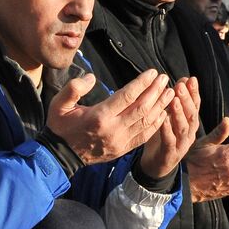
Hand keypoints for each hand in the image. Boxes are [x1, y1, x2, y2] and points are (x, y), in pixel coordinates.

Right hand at [46, 68, 171, 164]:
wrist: (62, 156)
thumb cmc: (61, 127)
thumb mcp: (58, 104)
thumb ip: (73, 88)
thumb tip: (91, 77)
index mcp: (99, 116)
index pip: (128, 96)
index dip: (143, 83)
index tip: (152, 72)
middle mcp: (113, 129)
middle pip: (142, 107)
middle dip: (156, 91)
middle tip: (165, 78)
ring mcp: (120, 141)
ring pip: (147, 121)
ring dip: (161, 106)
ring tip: (170, 92)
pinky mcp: (123, 149)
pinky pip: (145, 136)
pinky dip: (156, 124)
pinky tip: (163, 113)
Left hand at [139, 77, 200, 180]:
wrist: (155, 166)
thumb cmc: (163, 138)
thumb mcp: (171, 118)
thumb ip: (177, 102)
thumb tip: (182, 80)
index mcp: (190, 124)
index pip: (195, 105)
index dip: (194, 92)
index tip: (191, 79)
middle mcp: (189, 134)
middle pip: (192, 115)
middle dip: (187, 99)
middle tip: (180, 86)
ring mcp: (181, 145)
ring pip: (183, 128)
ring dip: (179, 113)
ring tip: (173, 99)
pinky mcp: (170, 155)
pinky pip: (170, 141)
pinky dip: (167, 130)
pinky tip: (162, 120)